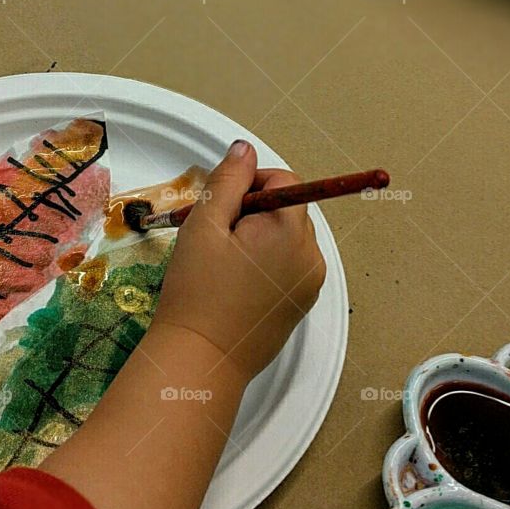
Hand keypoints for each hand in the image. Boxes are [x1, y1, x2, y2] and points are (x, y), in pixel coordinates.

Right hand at [150, 140, 326, 387]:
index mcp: (291, 229)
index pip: (284, 180)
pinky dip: (265, 265)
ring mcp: (310, 284)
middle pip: (288, 209)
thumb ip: (227, 181)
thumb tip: (245, 149)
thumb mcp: (204, 226)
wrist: (202, 359)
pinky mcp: (301, 305)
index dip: (249, 185)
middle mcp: (311, 255)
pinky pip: (288, 267)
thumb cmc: (198, 292)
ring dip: (258, 238)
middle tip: (216, 237)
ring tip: (222, 263)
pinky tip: (234, 283)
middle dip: (253, 213)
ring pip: (287, 238)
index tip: (220, 207)